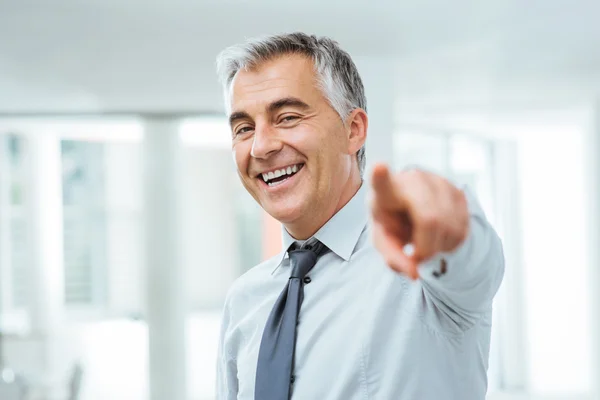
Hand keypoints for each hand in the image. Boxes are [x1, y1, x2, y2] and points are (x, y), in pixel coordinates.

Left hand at [369, 163, 468, 279]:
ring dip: (440, 246)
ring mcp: (438, 181)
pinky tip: (440, 236)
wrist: (412, 208)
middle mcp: (413, 180)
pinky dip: (452, 242)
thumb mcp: (385, 242)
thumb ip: (394, 259)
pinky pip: (463, 226)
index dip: (381, 176)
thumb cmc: (392, 224)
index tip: (379, 167)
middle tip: (418, 255)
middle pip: (430, 219)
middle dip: (427, 247)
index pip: (382, 183)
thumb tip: (415, 274)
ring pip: (449, 225)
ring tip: (426, 242)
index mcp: (385, 191)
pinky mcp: (457, 190)